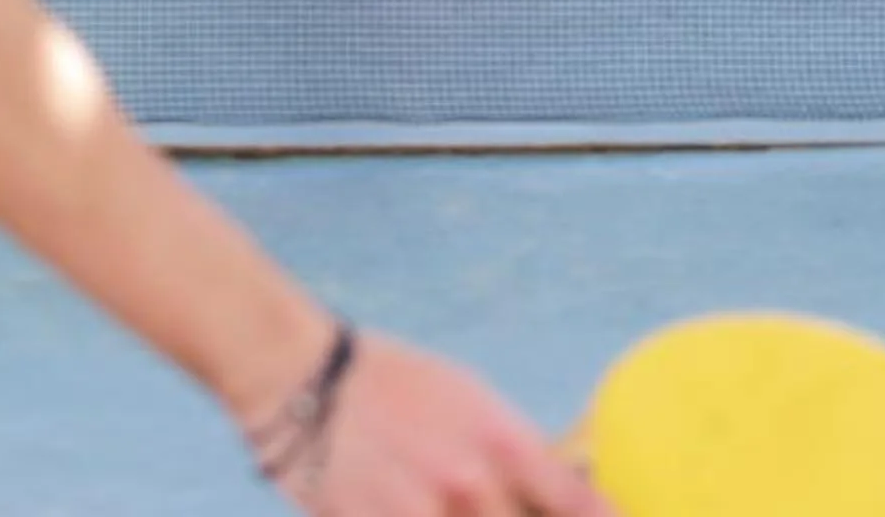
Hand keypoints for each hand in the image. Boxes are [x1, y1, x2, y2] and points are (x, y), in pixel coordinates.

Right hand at [254, 328, 617, 516]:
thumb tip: (570, 491)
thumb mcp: (471, 400)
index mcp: (502, 443)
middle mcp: (469, 487)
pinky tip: (420, 511)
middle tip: (502, 510)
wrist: (305, 380)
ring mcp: (419, 515)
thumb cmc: (394, 384)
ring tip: (457, 510)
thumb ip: (520, 453)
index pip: (579, 507)